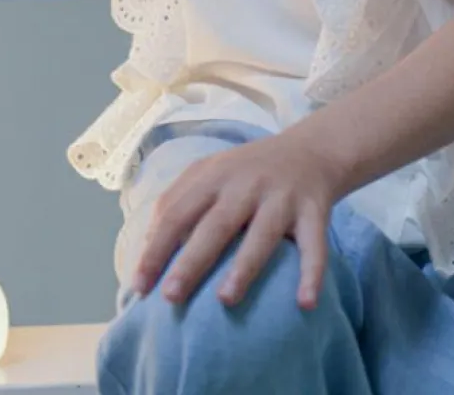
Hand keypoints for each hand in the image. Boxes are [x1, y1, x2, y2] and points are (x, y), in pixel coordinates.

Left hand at [133, 130, 342, 310]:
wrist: (309, 151)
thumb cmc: (246, 171)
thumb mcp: (209, 173)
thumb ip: (178, 200)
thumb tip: (147, 246)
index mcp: (212, 176)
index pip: (176, 211)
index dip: (156, 248)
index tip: (139, 286)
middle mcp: (245, 185)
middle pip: (215, 225)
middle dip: (191, 261)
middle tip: (170, 297)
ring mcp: (280, 198)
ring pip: (262, 235)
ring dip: (244, 267)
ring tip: (225, 301)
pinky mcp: (314, 211)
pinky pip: (315, 246)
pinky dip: (312, 273)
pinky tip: (305, 302)